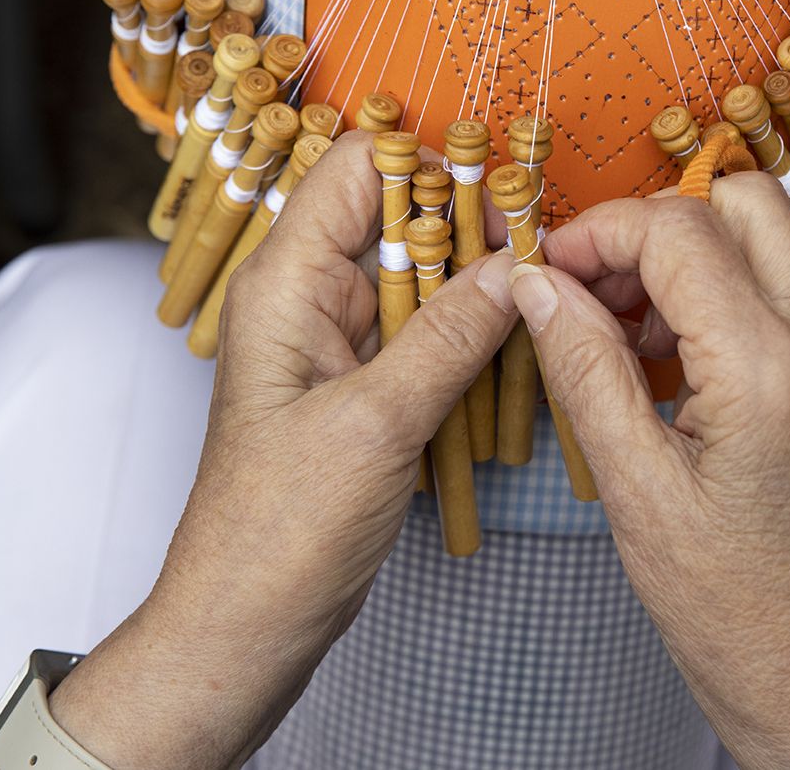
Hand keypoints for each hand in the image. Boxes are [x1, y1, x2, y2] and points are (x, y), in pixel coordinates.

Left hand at [50, 131, 518, 769]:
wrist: (246, 626)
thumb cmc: (279, 530)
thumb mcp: (376, 423)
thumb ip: (451, 337)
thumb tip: (518, 267)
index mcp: (285, 282)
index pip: (356, 167)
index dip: (431, 162)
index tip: (504, 193)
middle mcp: (308, 299)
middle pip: (399, 219)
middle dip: (471, 228)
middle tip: (543, 250)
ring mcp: (337, 346)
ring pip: (422, 280)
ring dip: (478, 287)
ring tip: (543, 299)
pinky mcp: (363, 390)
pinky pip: (426, 337)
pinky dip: (469, 337)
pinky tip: (516, 350)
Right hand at [513, 176, 789, 769]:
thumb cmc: (723, 594)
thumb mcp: (633, 486)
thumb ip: (585, 368)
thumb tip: (538, 283)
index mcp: (764, 367)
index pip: (678, 230)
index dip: (599, 235)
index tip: (549, 274)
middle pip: (740, 198)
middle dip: (652, 224)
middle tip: (594, 288)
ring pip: (766, 228)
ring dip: (688, 250)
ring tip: (627, 329)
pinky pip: (780, 276)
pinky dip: (720, 281)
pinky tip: (670, 349)